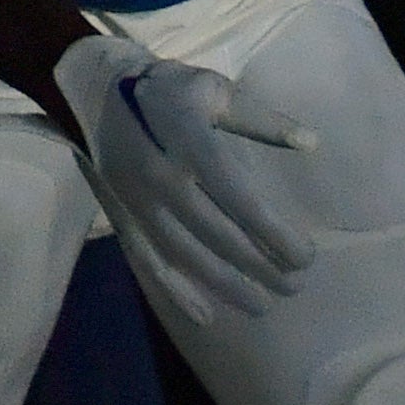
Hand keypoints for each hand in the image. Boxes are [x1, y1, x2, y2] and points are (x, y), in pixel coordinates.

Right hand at [46, 34, 320, 320]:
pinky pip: (149, 261)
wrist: (92, 89)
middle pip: (219, 236)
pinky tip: (205, 316)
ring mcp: (139, 203)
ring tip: (264, 305)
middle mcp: (163, 179)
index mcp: (190, 144)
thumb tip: (312, 141)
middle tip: (295, 284)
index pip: (242, 201)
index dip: (276, 234)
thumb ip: (261, 119)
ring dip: (228, 286)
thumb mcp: (214, 89)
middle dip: (262, 266)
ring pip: (187, 257)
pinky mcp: (122, 216)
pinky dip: (176, 292)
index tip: (307, 256)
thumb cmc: (165, 88)